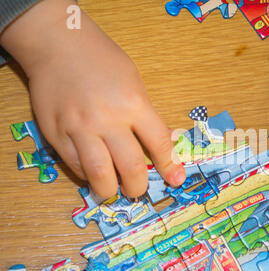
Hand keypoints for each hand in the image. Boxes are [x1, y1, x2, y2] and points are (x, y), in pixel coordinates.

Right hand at [1, 0, 185, 197]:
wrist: (58, 44)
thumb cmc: (102, 61)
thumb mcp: (134, 83)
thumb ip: (145, 116)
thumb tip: (159, 146)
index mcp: (134, 104)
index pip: (158, 144)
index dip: (169, 166)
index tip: (175, 179)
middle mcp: (107, 119)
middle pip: (129, 167)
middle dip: (138, 187)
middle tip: (137, 190)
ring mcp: (79, 128)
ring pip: (98, 173)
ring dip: (109, 189)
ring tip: (113, 190)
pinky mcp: (55, 133)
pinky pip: (74, 165)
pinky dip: (86, 174)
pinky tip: (92, 171)